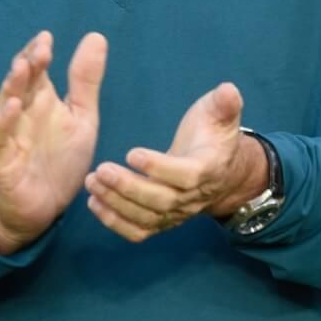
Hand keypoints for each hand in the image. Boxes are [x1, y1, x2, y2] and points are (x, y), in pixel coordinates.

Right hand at [0, 30, 107, 254]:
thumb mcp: (82, 118)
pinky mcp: (1, 158)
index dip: (38, 52)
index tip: (47, 37)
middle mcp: (21, 112)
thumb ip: (86, 81)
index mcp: (40, 100)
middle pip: (20, 82)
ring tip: (23, 68)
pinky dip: (3, 121)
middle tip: (40, 49)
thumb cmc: (61, 160)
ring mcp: (8, 134)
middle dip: (28, 64)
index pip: (36, 69)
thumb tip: (96, 36)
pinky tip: (13, 107)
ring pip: (4, 104)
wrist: (45, 208)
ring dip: (13, 86)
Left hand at [84, 82, 266, 242]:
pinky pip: (139, 231)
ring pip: (147, 218)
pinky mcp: (162, 221)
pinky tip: (95, 203)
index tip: (132, 153)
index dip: (159, 168)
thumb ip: (225, 103)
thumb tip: (228, 90)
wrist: (222, 172)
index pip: (185, 176)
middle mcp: (193, 197)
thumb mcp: (222, 115)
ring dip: (116, 203)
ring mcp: (177, 213)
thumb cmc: (214, 136)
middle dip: (129, 188)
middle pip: (161, 201)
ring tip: (92, 182)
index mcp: (208, 169)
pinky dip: (115, 222)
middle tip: (101, 170)